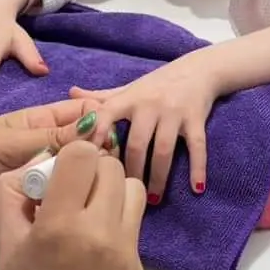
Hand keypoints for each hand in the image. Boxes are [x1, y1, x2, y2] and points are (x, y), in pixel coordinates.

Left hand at [0, 100, 100, 247]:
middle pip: (89, 145)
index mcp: (40, 123)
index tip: (109, 137)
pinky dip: (78, 205)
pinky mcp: (41, 207)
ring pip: (83, 175)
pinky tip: (88, 211)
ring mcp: (46, 179)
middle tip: (104, 168)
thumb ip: (52, 137)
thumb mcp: (7, 143)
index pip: (83, 112)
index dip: (101, 119)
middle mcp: (49, 148)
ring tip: (98, 189)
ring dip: (93, 180)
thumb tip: (98, 122)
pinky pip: (68, 203)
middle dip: (103, 152)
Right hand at [0, 141, 145, 269]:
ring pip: (134, 190)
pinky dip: (116, 224)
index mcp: (61, 225)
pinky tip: (95, 249)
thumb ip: (15, 194)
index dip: (71, 155)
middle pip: (112, 167)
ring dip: (113, 191)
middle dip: (92, 171)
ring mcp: (126, 252)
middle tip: (73, 192)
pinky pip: (134, 226)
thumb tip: (37, 162)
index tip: (61, 172)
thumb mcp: (5, 245)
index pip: (84, 154)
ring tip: (90, 213)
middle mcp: (100, 233)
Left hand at [71, 53, 218, 202]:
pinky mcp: (196, 119)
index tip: (88, 162)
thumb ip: (102, 97)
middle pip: (136, 142)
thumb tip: (71, 93)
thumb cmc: (158, 83)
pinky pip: (197, 146)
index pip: (107, 114)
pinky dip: (198, 168)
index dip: (95, 134)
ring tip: (152, 199)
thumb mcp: (129, 88)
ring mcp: (174, 112)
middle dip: (130, 170)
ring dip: (157, 177)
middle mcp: (150, 105)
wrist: (199, 70)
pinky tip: (196, 188)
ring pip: (163, 149)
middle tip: (125, 193)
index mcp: (130, 98)